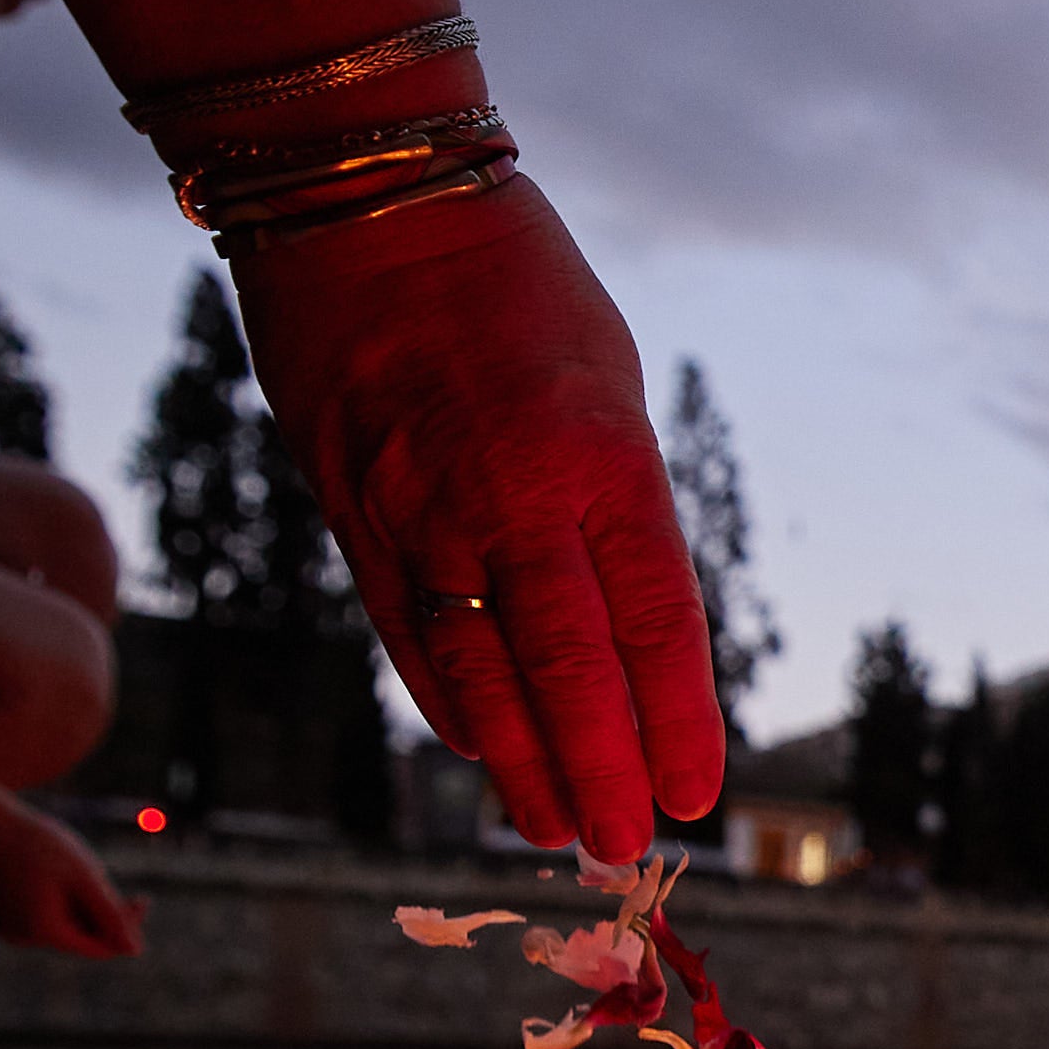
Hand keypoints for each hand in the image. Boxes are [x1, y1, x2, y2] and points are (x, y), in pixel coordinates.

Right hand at [0, 807, 145, 957]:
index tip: (142, 899)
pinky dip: (56, 901)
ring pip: (60, 925)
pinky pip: (40, 916)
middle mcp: (21, 938)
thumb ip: (110, 914)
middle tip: (115, 881)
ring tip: (73, 864)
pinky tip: (51, 870)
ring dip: (79, 905)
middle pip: (79, 936)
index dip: (124, 928)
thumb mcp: (83, 875)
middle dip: (101, 913)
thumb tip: (134, 951)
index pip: (98, 946)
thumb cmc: (35, 842)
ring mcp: (6, 928)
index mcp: (43, 931)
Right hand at [233, 175, 722, 859]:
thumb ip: (619, 504)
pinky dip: (452, 702)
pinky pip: (410, 636)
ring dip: (522, 765)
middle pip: (567, 676)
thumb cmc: (515, 285)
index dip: (677, 724)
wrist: (362, 201)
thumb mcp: (608, 385)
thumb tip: (631, 619)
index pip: (654, 628)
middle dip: (602, 775)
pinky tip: (480, 749)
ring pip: (479, 676)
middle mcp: (508, 501)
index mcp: (599, 460)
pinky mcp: (352, 516)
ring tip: (556, 829)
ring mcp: (419, 515)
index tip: (696, 794)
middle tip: (626, 848)